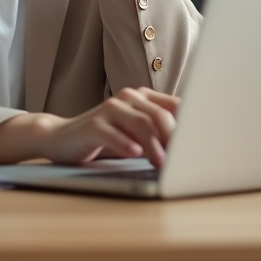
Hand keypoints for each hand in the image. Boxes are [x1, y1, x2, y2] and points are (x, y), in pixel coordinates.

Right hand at [37, 87, 179, 166]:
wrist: (62, 137)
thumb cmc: (106, 137)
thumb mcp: (135, 133)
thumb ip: (158, 131)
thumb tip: (192, 146)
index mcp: (142, 97)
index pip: (173, 107)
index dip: (188, 126)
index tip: (198, 146)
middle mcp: (127, 98)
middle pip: (159, 115)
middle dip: (173, 138)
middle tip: (182, 159)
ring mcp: (109, 109)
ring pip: (140, 123)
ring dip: (154, 145)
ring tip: (161, 163)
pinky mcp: (93, 125)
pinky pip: (113, 133)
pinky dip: (126, 144)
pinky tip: (135, 153)